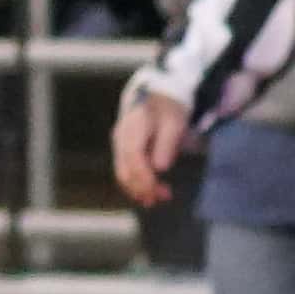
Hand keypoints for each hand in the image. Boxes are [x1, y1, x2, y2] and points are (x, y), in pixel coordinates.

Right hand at [111, 84, 192, 206]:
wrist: (157, 94)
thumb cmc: (168, 108)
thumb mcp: (174, 122)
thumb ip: (167, 144)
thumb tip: (160, 167)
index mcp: (133, 127)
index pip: (134, 157)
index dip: (144, 176)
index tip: (159, 190)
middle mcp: (121, 137)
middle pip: (124, 168)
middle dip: (142, 187)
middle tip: (163, 197)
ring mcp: (119, 144)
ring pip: (122, 172)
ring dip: (139, 188)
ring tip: (158, 199)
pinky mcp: (123, 150)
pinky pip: (125, 170)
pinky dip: (136, 183)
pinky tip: (149, 191)